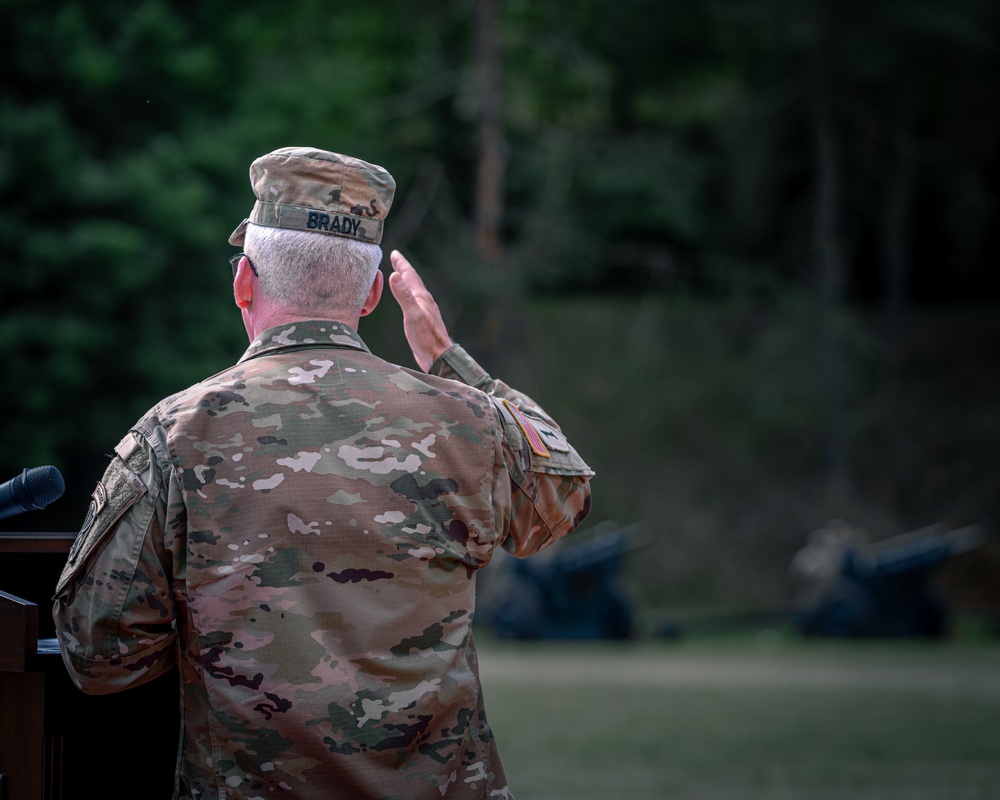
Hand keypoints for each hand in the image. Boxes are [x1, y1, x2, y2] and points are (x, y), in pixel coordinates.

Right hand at [388, 250, 453, 371]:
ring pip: (414, 291)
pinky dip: (408, 296)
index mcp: (422, 298)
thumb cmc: (427, 339)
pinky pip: (413, 302)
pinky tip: (407, 301)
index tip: (395, 253)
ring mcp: (425, 311)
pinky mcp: (423, 321)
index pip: (410, 276)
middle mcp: (425, 302)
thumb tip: (395, 276)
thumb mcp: (413, 315)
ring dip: (406, 282)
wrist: (439, 357)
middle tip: (396, 259)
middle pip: (413, 281)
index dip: (402, 264)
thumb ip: (404, 296)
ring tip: (399, 277)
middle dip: (404, 269)